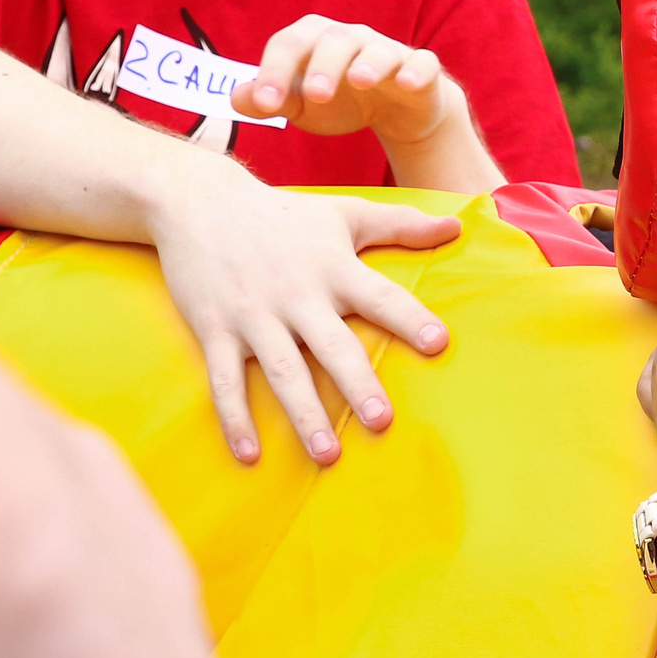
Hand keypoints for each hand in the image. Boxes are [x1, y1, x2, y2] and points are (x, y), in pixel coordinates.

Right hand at [147, 155, 460, 463]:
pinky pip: (224, 381)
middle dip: (356, 383)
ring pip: (281, 371)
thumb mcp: (345, 213)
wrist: (199, 202)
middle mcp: (296, 295)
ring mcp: (253, 316)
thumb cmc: (284, 214)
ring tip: (327, 454)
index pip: (379, 296)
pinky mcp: (214, 331)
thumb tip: (456, 225)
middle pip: (331, 345)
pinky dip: (235, 419)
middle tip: (380, 421)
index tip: (438, 342)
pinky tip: (251, 455)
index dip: (409, 318)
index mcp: (332, 268)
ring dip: (303, 413)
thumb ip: (402, 225)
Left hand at [232, 16, 462, 148]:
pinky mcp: (420, 69)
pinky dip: (416, 71)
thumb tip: (236, 98)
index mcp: (313, 40)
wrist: (395, 108)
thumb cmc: (340, 101)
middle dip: (322, 66)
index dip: (273, 72)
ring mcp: (387, 51)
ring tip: (359, 81)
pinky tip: (406, 83)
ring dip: (368, 63)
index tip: (264, 106)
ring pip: (377, 49)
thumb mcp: (300, 105)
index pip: (287, 45)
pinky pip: (422, 63)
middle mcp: (350, 38)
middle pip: (333, 40)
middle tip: (315, 97)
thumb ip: (269, 100)